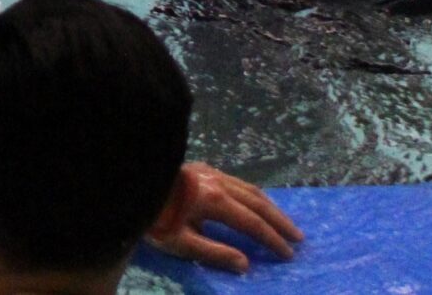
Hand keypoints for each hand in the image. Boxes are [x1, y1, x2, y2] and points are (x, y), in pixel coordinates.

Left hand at [146, 163, 301, 274]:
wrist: (132, 182)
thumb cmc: (153, 217)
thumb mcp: (180, 242)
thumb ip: (214, 253)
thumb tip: (245, 264)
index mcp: (214, 200)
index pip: (252, 223)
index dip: (272, 240)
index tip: (288, 254)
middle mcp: (218, 182)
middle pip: (258, 202)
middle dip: (279, 221)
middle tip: (298, 238)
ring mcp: (211, 172)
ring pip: (249, 188)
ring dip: (269, 206)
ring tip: (283, 222)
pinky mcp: (203, 168)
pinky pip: (238, 181)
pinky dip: (254, 195)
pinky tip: (256, 203)